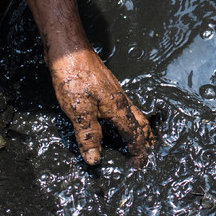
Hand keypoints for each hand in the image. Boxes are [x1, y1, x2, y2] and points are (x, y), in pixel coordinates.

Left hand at [48, 50, 152, 166]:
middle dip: (146, 139)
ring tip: (138, 139)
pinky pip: (124, 107)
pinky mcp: (105, 87)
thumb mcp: (79, 110)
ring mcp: (114, 92)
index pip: (134, 134)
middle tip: (146, 153)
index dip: (138, 151)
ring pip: (133, 113)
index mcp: (117, 108)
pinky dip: (128, 118)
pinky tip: (117, 118)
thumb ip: (88, 135)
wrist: (69, 50)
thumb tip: (94, 159)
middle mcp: (120, 100)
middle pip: (140, 122)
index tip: (139, 165)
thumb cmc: (74, 76)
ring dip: (139, 128)